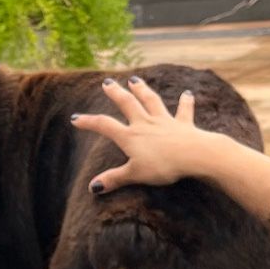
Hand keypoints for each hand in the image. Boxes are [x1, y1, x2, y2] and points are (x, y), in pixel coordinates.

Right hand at [70, 76, 228, 193]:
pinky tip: (187, 94)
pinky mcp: (184, 124)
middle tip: (107, 83)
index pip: (105, 126)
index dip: (89, 122)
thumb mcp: (135, 175)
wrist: (194, 155)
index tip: (76, 119)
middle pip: (128, 104)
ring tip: (135, 81)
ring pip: (151, 101)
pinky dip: (185, 102)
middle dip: (116, 93)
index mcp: (131, 137)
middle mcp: (145, 124)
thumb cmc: (163, 166)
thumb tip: (92, 187)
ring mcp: (165, 121)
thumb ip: (114, 179)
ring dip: (142, 90)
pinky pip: (184, 111)